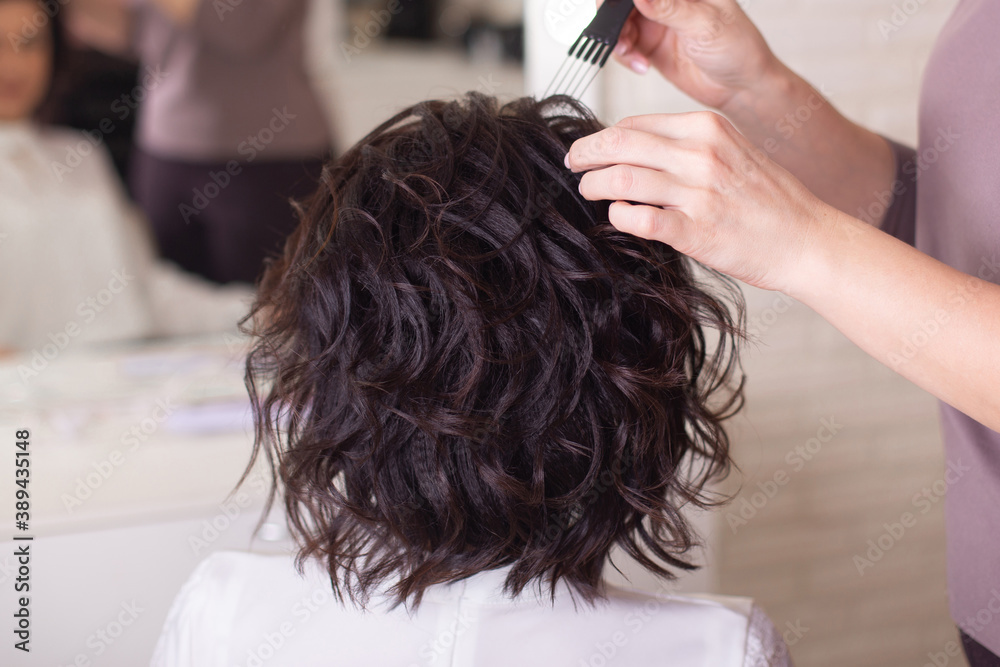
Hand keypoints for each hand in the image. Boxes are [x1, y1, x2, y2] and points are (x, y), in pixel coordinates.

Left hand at [566, 111, 836, 293]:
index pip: (635, 124)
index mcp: (707, 128)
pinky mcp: (696, 231)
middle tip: (574, 167)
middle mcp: (701, 155)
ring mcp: (698, 193)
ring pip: (622, 179)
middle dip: (586, 155)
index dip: (602, 137)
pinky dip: (619, 217)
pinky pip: (639, 219)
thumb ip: (688, 147)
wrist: (806, 239)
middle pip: (620, 145)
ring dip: (595, 186)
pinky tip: (618, 218)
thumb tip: (634, 150)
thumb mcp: (732, 152)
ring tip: (589, 193)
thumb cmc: (768, 199)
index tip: (588, 150)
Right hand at [610, 0, 781, 111]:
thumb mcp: (704, 24)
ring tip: (628, 52)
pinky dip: (625, 56)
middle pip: (626, 2)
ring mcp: (658, 21)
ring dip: (618, 38)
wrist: (740, 87)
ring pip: (621, 22)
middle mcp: (669, 1)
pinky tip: (640, 64)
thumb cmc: (738, 49)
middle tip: (618, 34)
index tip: (618, 10)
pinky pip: (625, 46)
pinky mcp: (651, 45)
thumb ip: (669, 8)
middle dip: (615, 17)